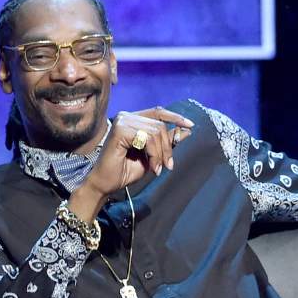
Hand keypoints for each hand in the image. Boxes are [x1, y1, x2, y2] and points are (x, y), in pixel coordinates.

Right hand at [70, 106, 193, 220]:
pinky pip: (147, 138)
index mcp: (132, 119)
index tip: (191, 125)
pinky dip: (154, 154)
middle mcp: (126, 116)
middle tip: (167, 166)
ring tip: (157, 169)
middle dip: (168, 147)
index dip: (175, 117)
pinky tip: (151, 166)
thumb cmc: (125, 171)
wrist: (106, 185)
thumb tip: (187, 130)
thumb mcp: (152, 155)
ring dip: (161, 154)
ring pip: (156, 132)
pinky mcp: (120, 130)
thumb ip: (166, 142)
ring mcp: (122, 121)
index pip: (158, 112)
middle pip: (160, 124)